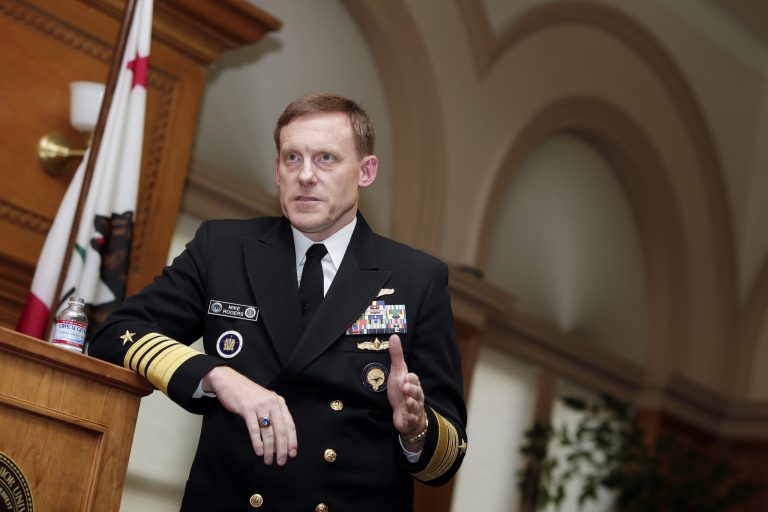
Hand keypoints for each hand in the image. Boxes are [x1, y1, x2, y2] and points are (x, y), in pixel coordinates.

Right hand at [202, 366, 296, 464]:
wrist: (229, 380)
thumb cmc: (248, 394)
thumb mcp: (265, 401)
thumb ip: (273, 415)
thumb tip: (279, 439)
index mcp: (279, 402)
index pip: (290, 424)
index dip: (292, 440)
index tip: (292, 453)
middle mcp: (272, 403)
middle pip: (281, 430)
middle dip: (282, 448)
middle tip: (281, 462)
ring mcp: (260, 405)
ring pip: (268, 432)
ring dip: (269, 449)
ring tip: (268, 460)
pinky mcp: (247, 409)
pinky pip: (254, 429)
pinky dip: (257, 442)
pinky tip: (258, 451)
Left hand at [387, 334, 426, 448]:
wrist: (403, 413)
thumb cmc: (401, 391)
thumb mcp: (397, 373)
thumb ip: (396, 355)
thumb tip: (394, 336)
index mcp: (413, 384)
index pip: (414, 379)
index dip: (411, 379)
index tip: (406, 377)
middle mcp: (415, 395)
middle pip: (417, 392)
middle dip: (412, 390)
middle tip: (405, 388)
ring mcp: (413, 408)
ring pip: (415, 405)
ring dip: (412, 403)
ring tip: (407, 402)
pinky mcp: (410, 419)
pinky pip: (412, 419)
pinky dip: (410, 418)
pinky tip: (407, 416)